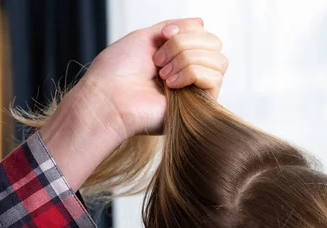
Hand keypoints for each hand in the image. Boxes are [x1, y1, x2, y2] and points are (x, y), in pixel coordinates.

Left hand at [40, 18, 227, 190]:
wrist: (109, 99)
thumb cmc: (118, 71)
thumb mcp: (147, 37)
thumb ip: (176, 28)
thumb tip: (201, 22)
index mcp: (179, 57)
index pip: (205, 35)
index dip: (187, 30)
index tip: (163, 36)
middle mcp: (191, 74)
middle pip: (214, 44)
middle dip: (185, 44)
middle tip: (159, 60)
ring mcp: (196, 90)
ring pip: (218, 61)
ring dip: (186, 59)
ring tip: (163, 74)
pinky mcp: (200, 106)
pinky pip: (214, 78)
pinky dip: (190, 74)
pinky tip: (170, 85)